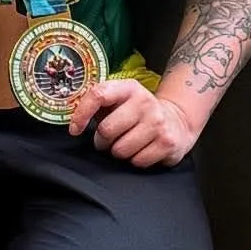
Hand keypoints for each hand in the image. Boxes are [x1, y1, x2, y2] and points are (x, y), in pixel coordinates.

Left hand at [67, 79, 197, 167]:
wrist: (177, 121)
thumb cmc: (137, 114)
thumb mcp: (119, 101)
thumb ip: (97, 104)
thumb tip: (73, 120)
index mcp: (128, 88)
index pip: (98, 95)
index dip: (81, 115)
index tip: (75, 130)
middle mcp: (145, 101)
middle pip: (106, 130)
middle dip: (102, 141)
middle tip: (109, 139)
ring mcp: (158, 122)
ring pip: (120, 150)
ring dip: (119, 152)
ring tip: (127, 143)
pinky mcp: (167, 142)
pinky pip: (137, 161)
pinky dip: (135, 160)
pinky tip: (142, 149)